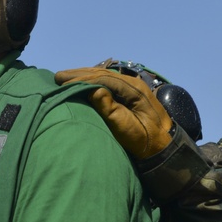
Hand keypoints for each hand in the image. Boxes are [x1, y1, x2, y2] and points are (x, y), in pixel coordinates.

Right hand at [55, 67, 174, 158]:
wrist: (163, 147)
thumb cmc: (145, 140)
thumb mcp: (126, 127)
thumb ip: (110, 109)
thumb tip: (92, 90)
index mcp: (133, 89)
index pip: (103, 78)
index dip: (82, 80)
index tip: (63, 84)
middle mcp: (132, 83)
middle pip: (102, 73)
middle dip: (79, 74)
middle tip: (58, 76)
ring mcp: (132, 88)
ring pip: (104, 76)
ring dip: (84, 76)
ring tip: (65, 77)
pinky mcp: (129, 94)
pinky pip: (108, 82)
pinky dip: (92, 81)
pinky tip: (82, 83)